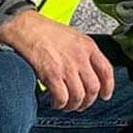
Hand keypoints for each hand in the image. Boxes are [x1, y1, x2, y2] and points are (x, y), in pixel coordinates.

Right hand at [0, 9, 114, 111]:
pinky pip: (62, 98)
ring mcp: (66, 66)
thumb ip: (83, 53)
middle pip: (93, 88)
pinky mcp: (52, 74)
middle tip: (81, 104)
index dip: (108, 87)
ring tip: (66, 104)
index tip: (105, 95)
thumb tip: (88, 72)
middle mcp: (80, 57)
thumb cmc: (45, 31)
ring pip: (79, 96)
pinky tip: (55, 102)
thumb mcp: (73, 36)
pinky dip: (59, 104)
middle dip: (87, 101)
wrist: (25, 27)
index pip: (106, 71)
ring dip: (73, 105)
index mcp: (88, 46)